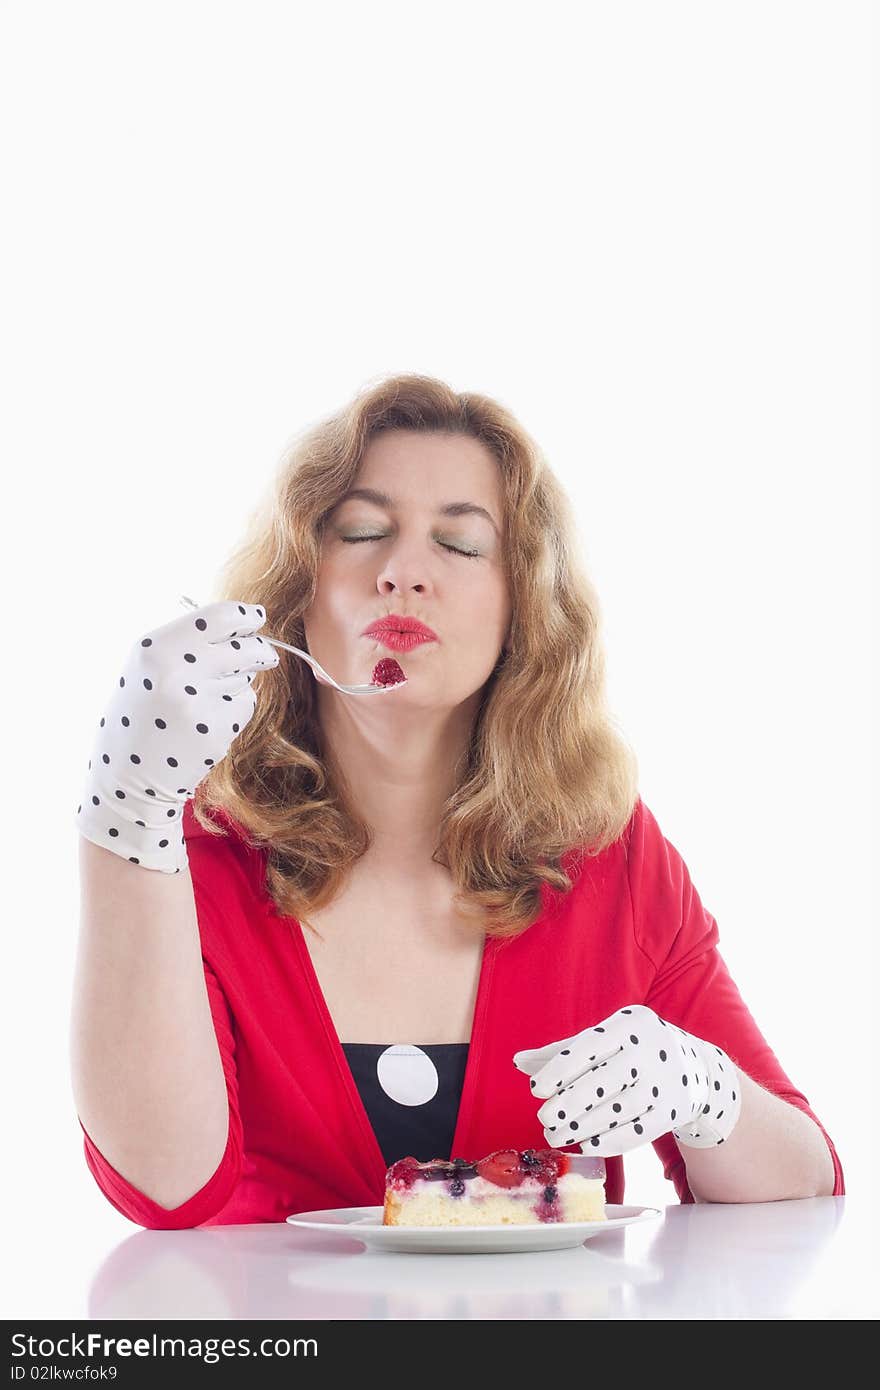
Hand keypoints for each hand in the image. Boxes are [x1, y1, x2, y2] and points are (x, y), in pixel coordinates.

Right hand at [76, 599, 278, 873]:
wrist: (128, 772)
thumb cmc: (142, 712)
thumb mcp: (149, 666)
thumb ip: (190, 641)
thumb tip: (245, 620)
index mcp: (155, 648)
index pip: (219, 617)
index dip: (246, 617)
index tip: (257, 619)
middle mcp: (175, 672)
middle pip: (244, 647)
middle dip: (259, 650)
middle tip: (264, 655)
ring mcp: (197, 703)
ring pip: (245, 678)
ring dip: (236, 684)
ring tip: (201, 702)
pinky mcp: (216, 731)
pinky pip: (244, 705)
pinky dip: (235, 710)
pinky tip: (207, 723)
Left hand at [513, 1004, 741, 1155]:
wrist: (692, 1067)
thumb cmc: (631, 1051)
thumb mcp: (603, 1040)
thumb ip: (561, 1051)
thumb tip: (518, 1062)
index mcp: (629, 1024)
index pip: (590, 1046)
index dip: (561, 1069)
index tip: (536, 1090)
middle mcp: (651, 1050)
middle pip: (606, 1080)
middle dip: (570, 1102)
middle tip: (544, 1119)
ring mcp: (666, 1081)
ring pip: (621, 1108)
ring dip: (585, 1125)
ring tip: (557, 1135)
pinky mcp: (674, 1110)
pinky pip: (641, 1130)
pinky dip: (612, 1140)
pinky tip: (587, 1145)